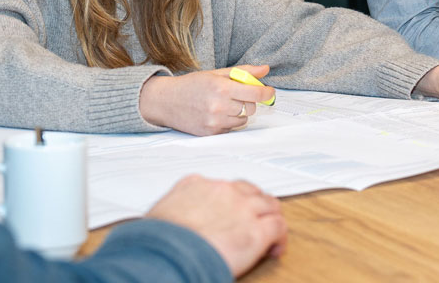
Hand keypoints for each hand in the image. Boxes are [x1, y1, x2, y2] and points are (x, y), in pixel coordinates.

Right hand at [139, 65, 276, 135]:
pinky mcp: (210, 133)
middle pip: (250, 108)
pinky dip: (228, 122)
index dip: (266, 93)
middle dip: (249, 102)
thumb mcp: (217, 73)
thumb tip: (265, 68)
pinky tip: (215, 114)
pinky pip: (230, 129)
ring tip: (223, 105)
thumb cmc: (192, 85)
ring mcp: (214, 122)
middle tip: (238, 96)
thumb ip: (243, 71)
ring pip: (242, 120)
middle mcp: (219, 106)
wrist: (167, 101)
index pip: (255, 94)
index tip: (269, 92)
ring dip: (238, 113)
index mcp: (221, 88)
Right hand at [145, 175, 287, 275]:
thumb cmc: (158, 240)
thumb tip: (175, 217)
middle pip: (249, 190)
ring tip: (270, 230)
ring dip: (270, 216)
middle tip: (256, 218)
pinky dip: (280, 237)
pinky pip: (278, 226)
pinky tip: (275, 248)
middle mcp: (223, 190)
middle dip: (254, 204)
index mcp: (197, 184)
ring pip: (269, 204)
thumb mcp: (161, 212)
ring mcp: (243, 208)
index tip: (232, 210)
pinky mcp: (257, 231)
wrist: (167, 252)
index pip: (223, 185)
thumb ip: (176, 206)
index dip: (232, 199)